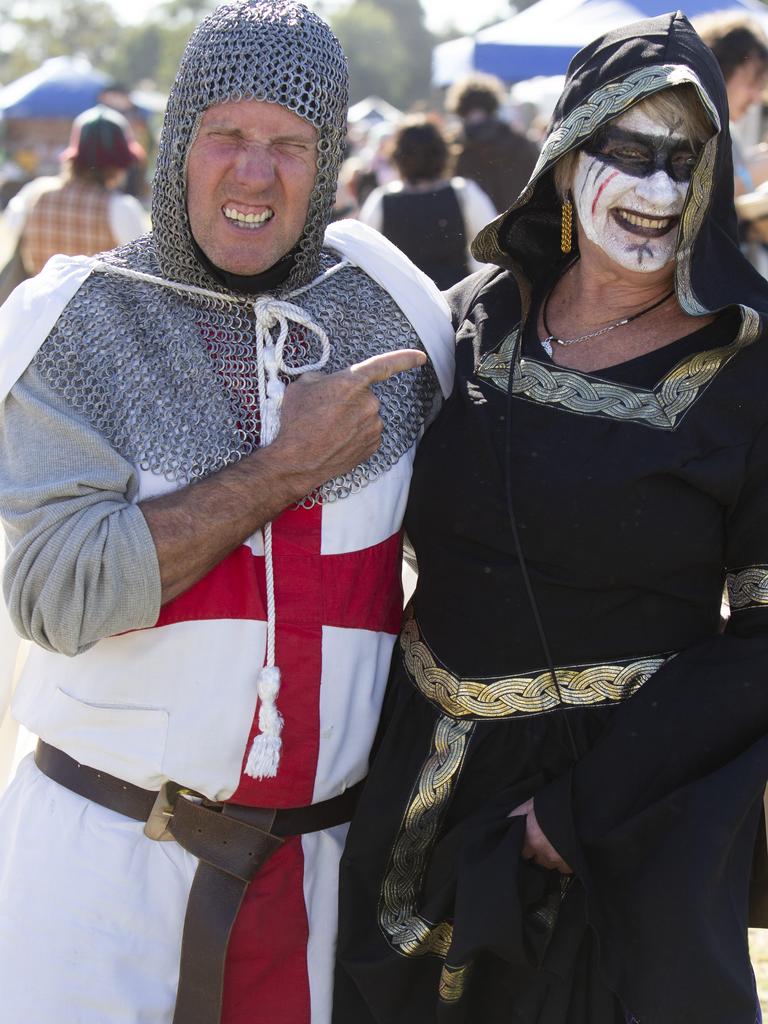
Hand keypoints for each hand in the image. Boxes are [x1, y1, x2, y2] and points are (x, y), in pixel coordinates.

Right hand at [272, 348, 426, 494]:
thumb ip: (322, 378)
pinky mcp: (374, 445)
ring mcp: (373, 426)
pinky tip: (337, 440)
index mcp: (352, 382)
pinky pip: (368, 433)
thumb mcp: (301, 386)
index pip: (385, 365)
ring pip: (366, 415)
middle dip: (349, 400)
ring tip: (328, 429)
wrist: (297, 461)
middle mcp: (369, 403)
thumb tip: (328, 382)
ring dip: (352, 419)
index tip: (421, 357)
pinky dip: (355, 435)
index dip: (405, 359)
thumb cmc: (296, 422)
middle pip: (364, 395)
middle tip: (326, 412)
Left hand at [509, 798, 571, 873]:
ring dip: (550, 857)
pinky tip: (565, 851)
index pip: (522, 852)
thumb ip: (517, 814)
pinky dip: (563, 861)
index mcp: (531, 838)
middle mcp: (542, 852)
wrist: (580, 808)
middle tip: (543, 841)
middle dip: (538, 852)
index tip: (529, 841)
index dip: (525, 846)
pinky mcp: (570, 864)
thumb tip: (505, 821)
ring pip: (549, 864)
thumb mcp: (531, 804)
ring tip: (554, 845)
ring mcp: (557, 860)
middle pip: (536, 859)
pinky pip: (563, 868)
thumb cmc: (554, 804)